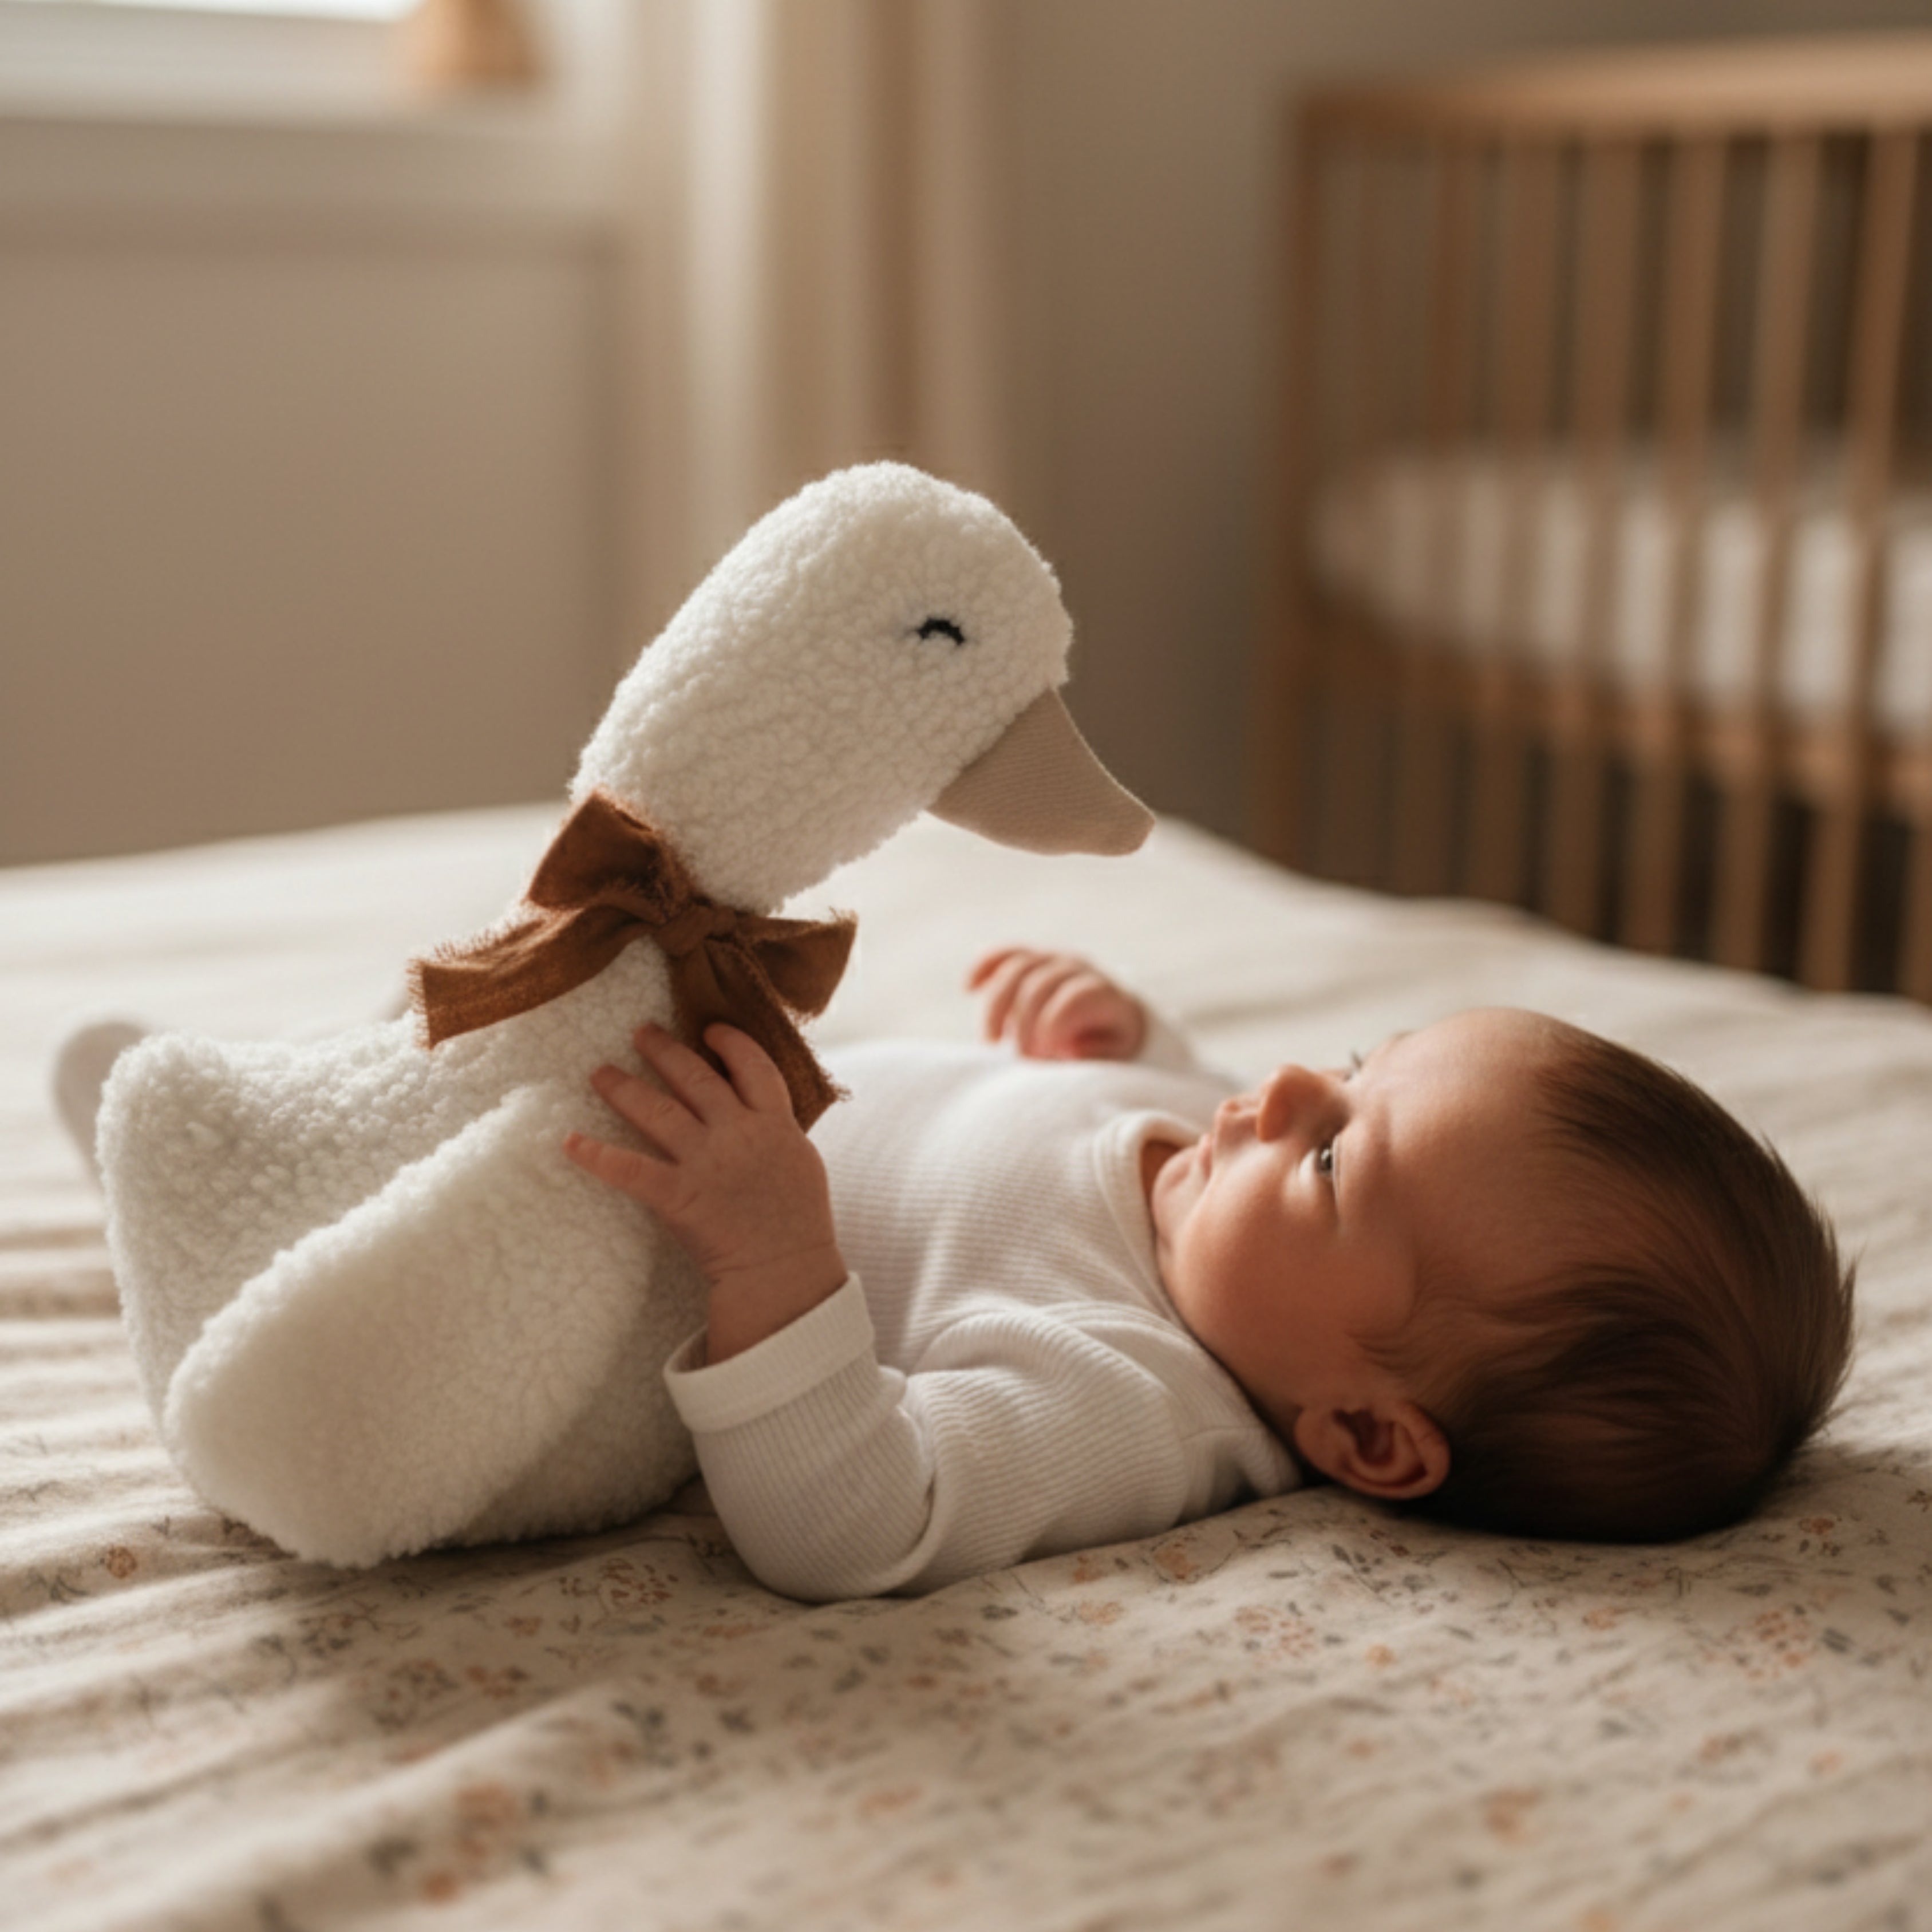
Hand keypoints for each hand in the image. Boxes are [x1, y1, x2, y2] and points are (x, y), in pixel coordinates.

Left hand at [564, 1022, 845, 1362]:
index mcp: (774, 1123)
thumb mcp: (800, 1160)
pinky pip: (630, 1170)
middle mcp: (738, 1133)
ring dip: (624, 1088)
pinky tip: (569, 1141)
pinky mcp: (679, 1195)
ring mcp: (707, 1162)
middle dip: (664, 1051)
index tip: (709, 1029)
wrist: (786, 1270)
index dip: (730, 1042)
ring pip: (658, 1112)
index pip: (753, 1065)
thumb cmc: (799, 1221)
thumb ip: (776, 1129)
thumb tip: (757, 1107)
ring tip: (599, 1071)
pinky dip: (597, 1155)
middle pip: (696, 1078)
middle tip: (638, 1032)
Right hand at [967, 948, 1147, 1061]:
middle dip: (1023, 1025)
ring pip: (1018, 967)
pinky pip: (1006, 953)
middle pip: (1040, 984)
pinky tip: (968, 988)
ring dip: (996, 1007)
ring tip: (990, 1043)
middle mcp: (1082, 970)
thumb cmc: (1107, 1049)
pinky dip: (984, 967)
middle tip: (1019, 1059)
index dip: (1051, 1027)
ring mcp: (1056, 959)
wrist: (1110, 1020)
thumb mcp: (1112, 1060)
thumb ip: (1096, 1055)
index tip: (1041, 1059)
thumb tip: (1071, 1047)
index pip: (1074, 998)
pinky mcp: (1033, 958)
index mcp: (1109, 996)